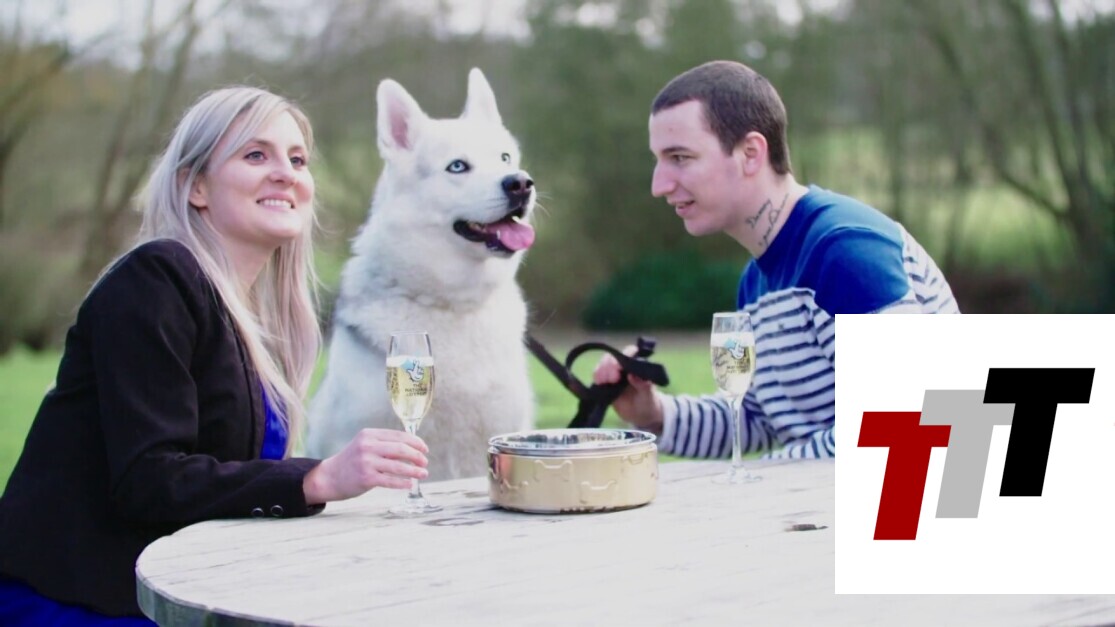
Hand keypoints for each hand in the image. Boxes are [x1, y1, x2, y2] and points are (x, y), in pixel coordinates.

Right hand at [303, 428, 428, 503]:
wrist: (330, 477)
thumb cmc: (352, 461)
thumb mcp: (365, 445)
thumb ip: (384, 444)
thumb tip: (412, 447)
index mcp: (369, 434)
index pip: (399, 435)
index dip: (416, 442)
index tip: (425, 449)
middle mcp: (368, 446)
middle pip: (401, 449)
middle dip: (417, 456)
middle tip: (425, 462)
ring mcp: (366, 462)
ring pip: (398, 466)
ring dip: (414, 470)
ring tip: (424, 473)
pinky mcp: (366, 478)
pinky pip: (390, 480)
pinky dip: (403, 482)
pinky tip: (410, 484)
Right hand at [592, 345, 664, 433]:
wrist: (640, 415)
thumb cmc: (648, 402)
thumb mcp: (648, 395)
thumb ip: (644, 385)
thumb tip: (633, 375)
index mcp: (638, 364)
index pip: (630, 352)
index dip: (624, 357)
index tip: (620, 368)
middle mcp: (624, 365)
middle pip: (613, 357)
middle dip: (610, 366)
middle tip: (613, 380)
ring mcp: (614, 372)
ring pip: (603, 364)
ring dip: (601, 371)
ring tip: (605, 383)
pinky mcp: (605, 381)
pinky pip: (597, 374)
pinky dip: (596, 377)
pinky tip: (599, 384)